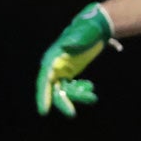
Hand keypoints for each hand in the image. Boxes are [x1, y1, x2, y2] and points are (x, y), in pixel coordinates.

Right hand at [36, 2, 119, 116]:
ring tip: (93, 97)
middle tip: (72, 114)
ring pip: (64, 90)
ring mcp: (61, 69)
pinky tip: (90, 88)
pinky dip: (80, 90)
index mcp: (53, 58)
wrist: (97, 26)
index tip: (44, 112)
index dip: (43, 96)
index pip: (45, 80)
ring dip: (77, 95)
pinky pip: (71, 87)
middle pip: (54, 88)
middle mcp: (54, 65)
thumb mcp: (83, 34)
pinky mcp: (69, 71)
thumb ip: (75, 40)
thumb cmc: (89, 29)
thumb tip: (66, 46)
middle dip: (63, 101)